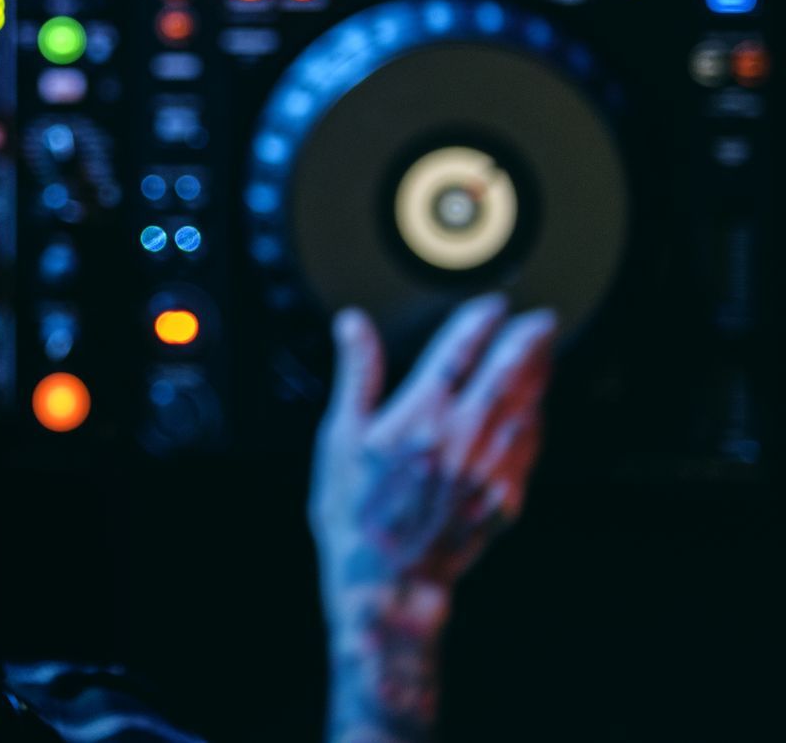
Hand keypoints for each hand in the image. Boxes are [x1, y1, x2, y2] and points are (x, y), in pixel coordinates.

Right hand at [311, 296, 556, 742]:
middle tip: (542, 319)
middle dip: (528, 341)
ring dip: (540, 375)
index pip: (459, 351)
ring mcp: (490, 467)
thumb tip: (352, 324)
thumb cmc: (355, 510)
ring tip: (546, 354)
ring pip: (527, 407)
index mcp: (420, 414)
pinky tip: (538, 411)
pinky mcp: (504, 497)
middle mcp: (463, 435)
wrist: (386, 580)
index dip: (480, 322)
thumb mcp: (340, 436)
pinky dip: (539, 420)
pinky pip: (531, 448)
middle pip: (508, 373)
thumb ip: (356, 374)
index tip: (492, 305)